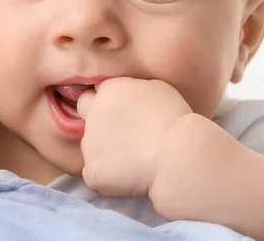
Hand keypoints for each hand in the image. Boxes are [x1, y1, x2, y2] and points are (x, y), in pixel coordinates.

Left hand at [77, 77, 191, 197]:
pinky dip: (107, 175)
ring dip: (104, 148)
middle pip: (84, 109)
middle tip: (122, 131)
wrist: (179, 156)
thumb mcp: (158, 89)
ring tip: (135, 157)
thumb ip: (133, 87)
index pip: (98, 89)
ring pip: (90, 144)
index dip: (111, 100)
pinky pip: (93, 173)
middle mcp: (93, 113)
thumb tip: (126, 95)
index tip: (126, 111)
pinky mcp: (93, 170)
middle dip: (96, 116)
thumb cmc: (176, 121)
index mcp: (109, 90)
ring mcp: (90, 143)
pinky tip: (129, 175)